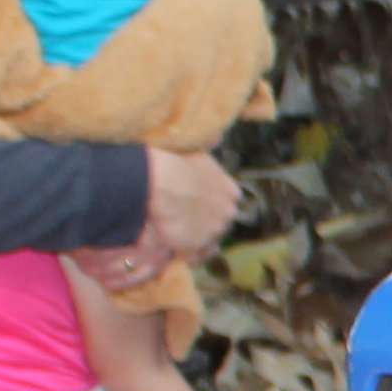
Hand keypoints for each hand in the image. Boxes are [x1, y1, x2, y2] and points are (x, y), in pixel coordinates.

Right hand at [90, 144, 240, 290]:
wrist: (160, 181)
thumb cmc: (176, 162)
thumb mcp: (199, 149)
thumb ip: (212, 146)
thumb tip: (218, 134)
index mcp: (231, 190)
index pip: (226, 203)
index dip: (210, 206)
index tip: (196, 205)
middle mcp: (227, 213)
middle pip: (219, 223)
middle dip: (205, 223)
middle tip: (184, 220)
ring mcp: (212, 231)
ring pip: (207, 240)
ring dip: (195, 239)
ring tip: (177, 234)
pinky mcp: (195, 245)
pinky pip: (194, 256)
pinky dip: (185, 254)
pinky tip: (175, 249)